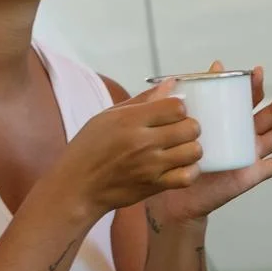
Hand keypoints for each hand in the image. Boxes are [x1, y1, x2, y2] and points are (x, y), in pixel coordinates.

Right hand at [50, 79, 202, 218]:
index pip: (176, 106)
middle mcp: (142, 142)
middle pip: (190, 127)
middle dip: (189, 126)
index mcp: (130, 120)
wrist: (77, 187)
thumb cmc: (89, 148)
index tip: (172, 114)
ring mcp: (150, 165)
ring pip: (194, 151)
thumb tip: (171, 83)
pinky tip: (181, 166)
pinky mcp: (153, 186)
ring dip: (191, 148)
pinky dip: (190, 171)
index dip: (179, 108)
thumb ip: (143, 100)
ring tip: (180, 148)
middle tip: (179, 131)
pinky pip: (187, 176)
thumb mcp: (108, 116)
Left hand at [147, 62, 271, 226]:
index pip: (251, 100)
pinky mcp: (255, 173)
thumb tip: (216, 65)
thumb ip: (201, 95)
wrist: (178, 195)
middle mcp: (248, 136)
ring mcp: (255, 154)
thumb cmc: (182, 158)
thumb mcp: (188, 123)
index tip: (257, 71)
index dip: (256, 86)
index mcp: (234, 122)